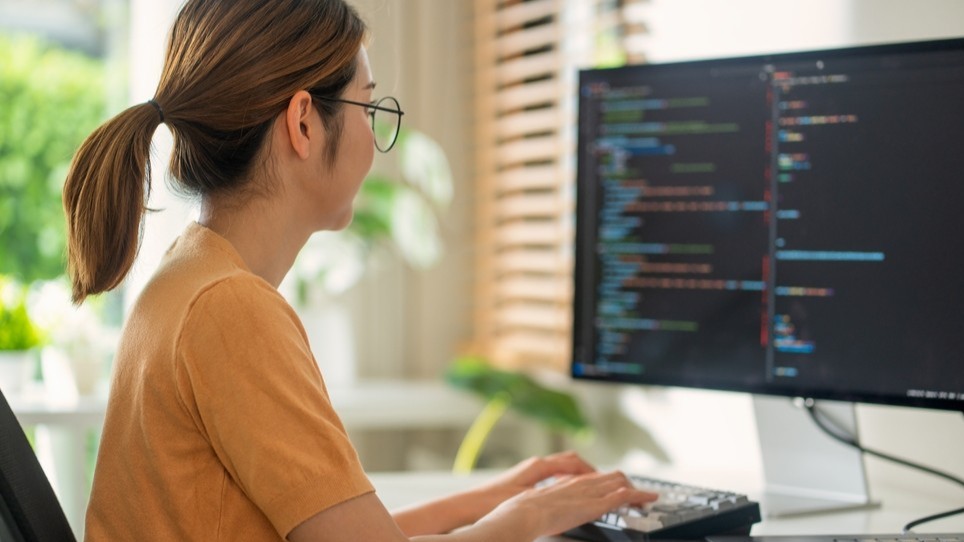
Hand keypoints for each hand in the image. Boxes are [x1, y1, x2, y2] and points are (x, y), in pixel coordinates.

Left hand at [475, 451, 598, 504]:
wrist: (469, 505)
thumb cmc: (492, 501)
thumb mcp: (527, 496)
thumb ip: (551, 491)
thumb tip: (571, 489)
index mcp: (539, 465)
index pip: (573, 462)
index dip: (591, 470)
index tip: (604, 479)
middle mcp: (535, 464)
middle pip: (569, 459)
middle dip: (587, 469)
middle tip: (602, 481)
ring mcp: (529, 470)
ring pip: (560, 466)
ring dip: (575, 473)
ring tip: (588, 485)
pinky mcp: (523, 478)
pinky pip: (551, 474)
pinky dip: (563, 479)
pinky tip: (565, 490)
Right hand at [480, 470, 657, 538]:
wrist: (523, 513)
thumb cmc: (523, 512)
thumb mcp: (537, 506)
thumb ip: (547, 507)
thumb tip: (546, 516)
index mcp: (566, 483)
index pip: (592, 478)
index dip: (605, 483)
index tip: (613, 489)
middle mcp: (580, 483)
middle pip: (609, 476)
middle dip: (625, 484)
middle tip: (636, 494)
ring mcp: (589, 492)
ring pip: (620, 482)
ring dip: (635, 489)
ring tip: (647, 497)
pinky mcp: (595, 503)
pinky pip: (623, 495)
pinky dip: (640, 496)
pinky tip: (649, 499)